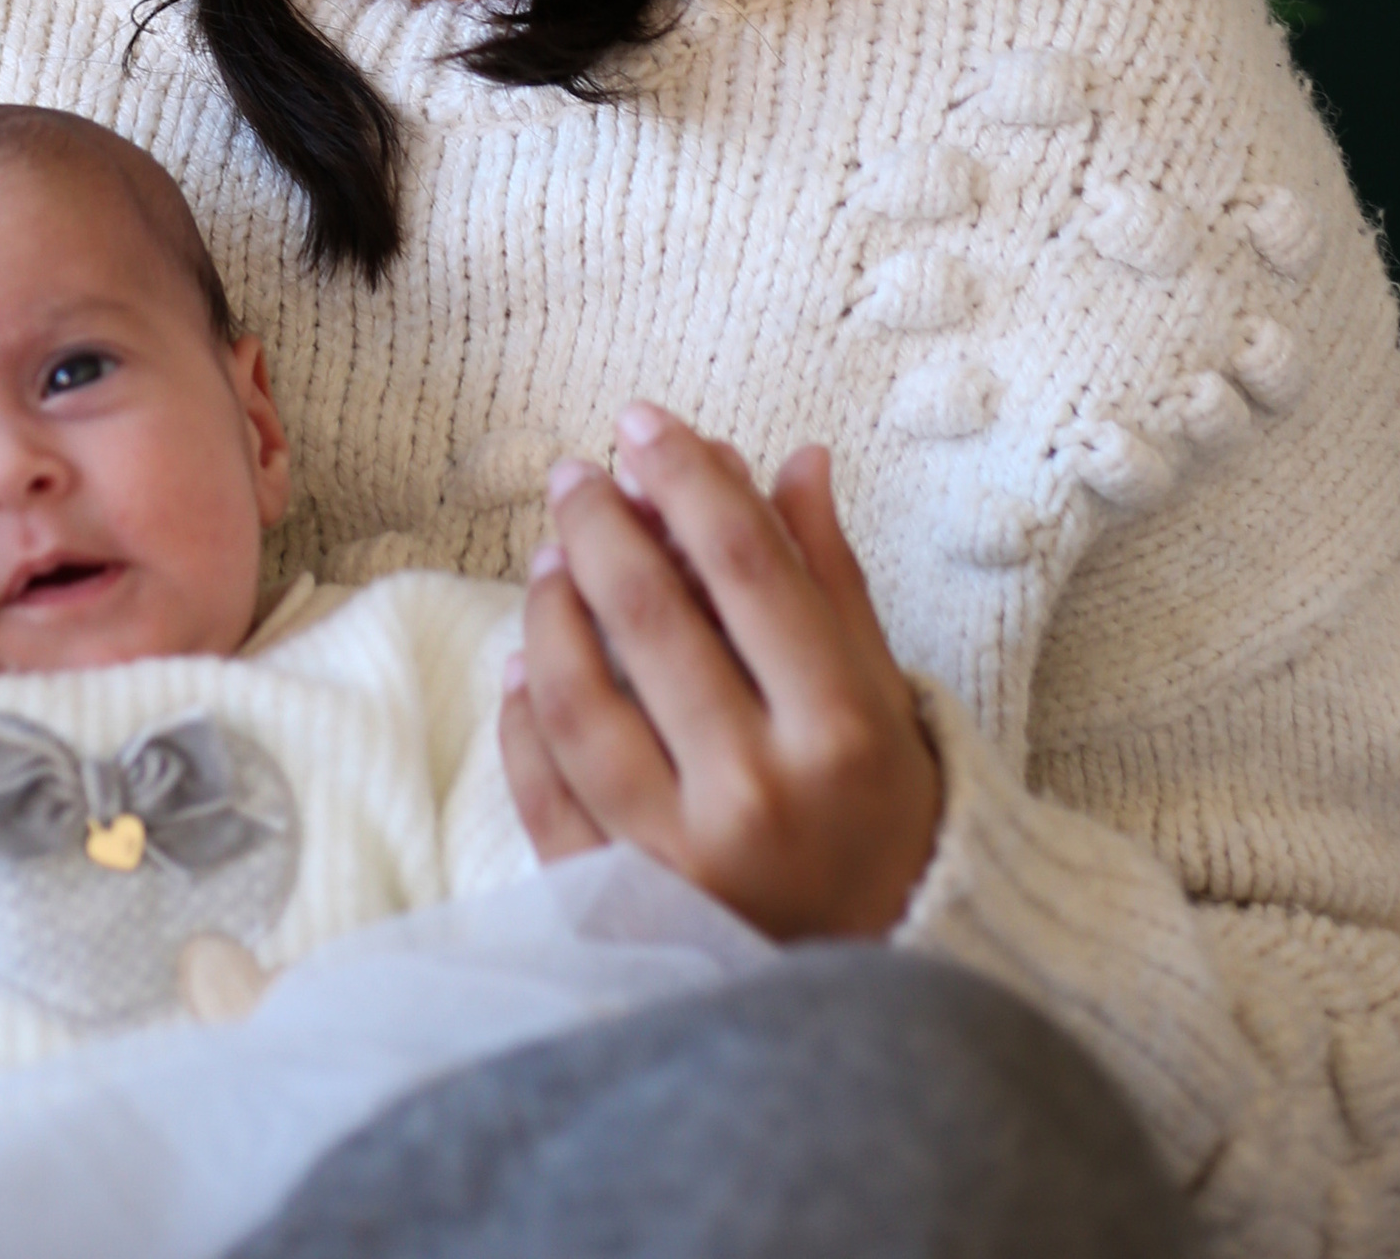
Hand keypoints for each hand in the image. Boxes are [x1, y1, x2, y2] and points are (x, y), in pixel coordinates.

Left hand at [498, 402, 940, 940]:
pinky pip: (544, 791)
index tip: (641, 422)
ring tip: (547, 557)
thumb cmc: (878, 815)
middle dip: (600, 524)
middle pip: (650, 617)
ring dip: (550, 609)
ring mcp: (680, 857)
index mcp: (840, 729)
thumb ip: (829, 575)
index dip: (687, 478)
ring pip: (578, 698)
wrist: (874, 978)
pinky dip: (521, 717)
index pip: (745, 565)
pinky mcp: (621, 902)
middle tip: (573, 475)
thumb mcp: (878, 693)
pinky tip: (521, 663)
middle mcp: (759, 792)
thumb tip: (794, 457)